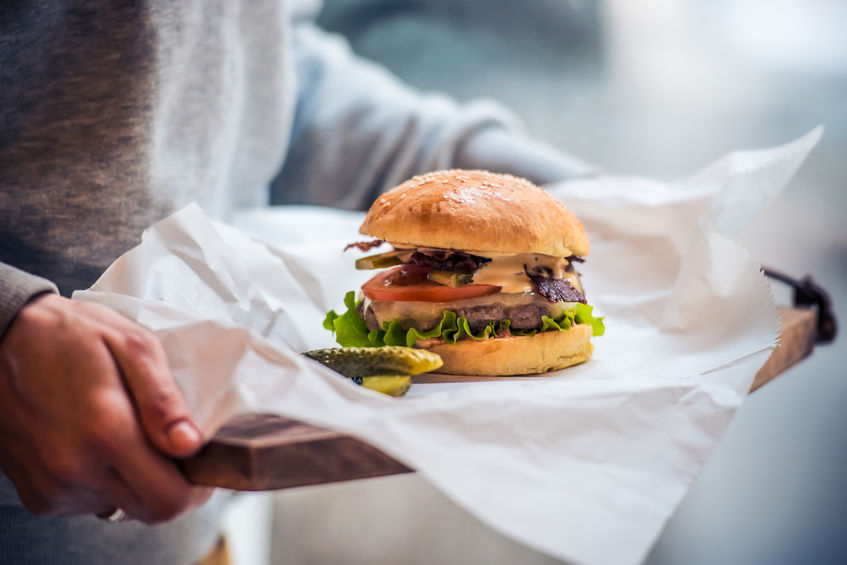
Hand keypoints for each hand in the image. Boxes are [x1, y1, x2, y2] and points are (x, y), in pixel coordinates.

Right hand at [0, 294, 210, 523]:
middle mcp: (75, 469)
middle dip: (170, 486)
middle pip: (148, 511)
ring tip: (121, 433)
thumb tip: (190, 445)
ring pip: (120, 507)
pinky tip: (92, 442)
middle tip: (170, 450)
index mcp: (106, 431)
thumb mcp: (132, 346)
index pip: (169, 499)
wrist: (0, 338)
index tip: (199, 464)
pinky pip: (88, 502)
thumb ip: (164, 401)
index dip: (195, 488)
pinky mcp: (37, 495)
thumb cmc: (70, 335)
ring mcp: (52, 486)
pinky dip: (102, 480)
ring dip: (133, 479)